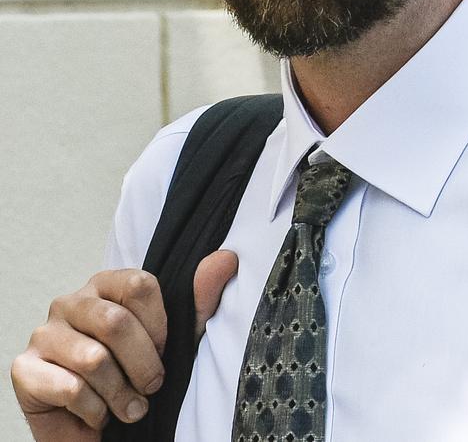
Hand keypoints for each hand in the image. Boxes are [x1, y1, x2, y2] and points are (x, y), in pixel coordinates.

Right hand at [11, 250, 237, 441]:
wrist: (98, 428)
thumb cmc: (135, 376)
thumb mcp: (175, 340)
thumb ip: (198, 301)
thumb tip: (227, 259)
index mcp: (106, 284)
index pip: (139, 284)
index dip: (159, 326)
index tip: (164, 351)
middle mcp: (71, 301)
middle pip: (115, 322)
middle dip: (143, 366)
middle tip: (151, 388)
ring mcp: (45, 332)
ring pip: (93, 359)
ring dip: (120, 395)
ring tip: (127, 408)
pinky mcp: (25, 368)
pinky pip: (69, 388)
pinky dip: (93, 412)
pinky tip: (97, 416)